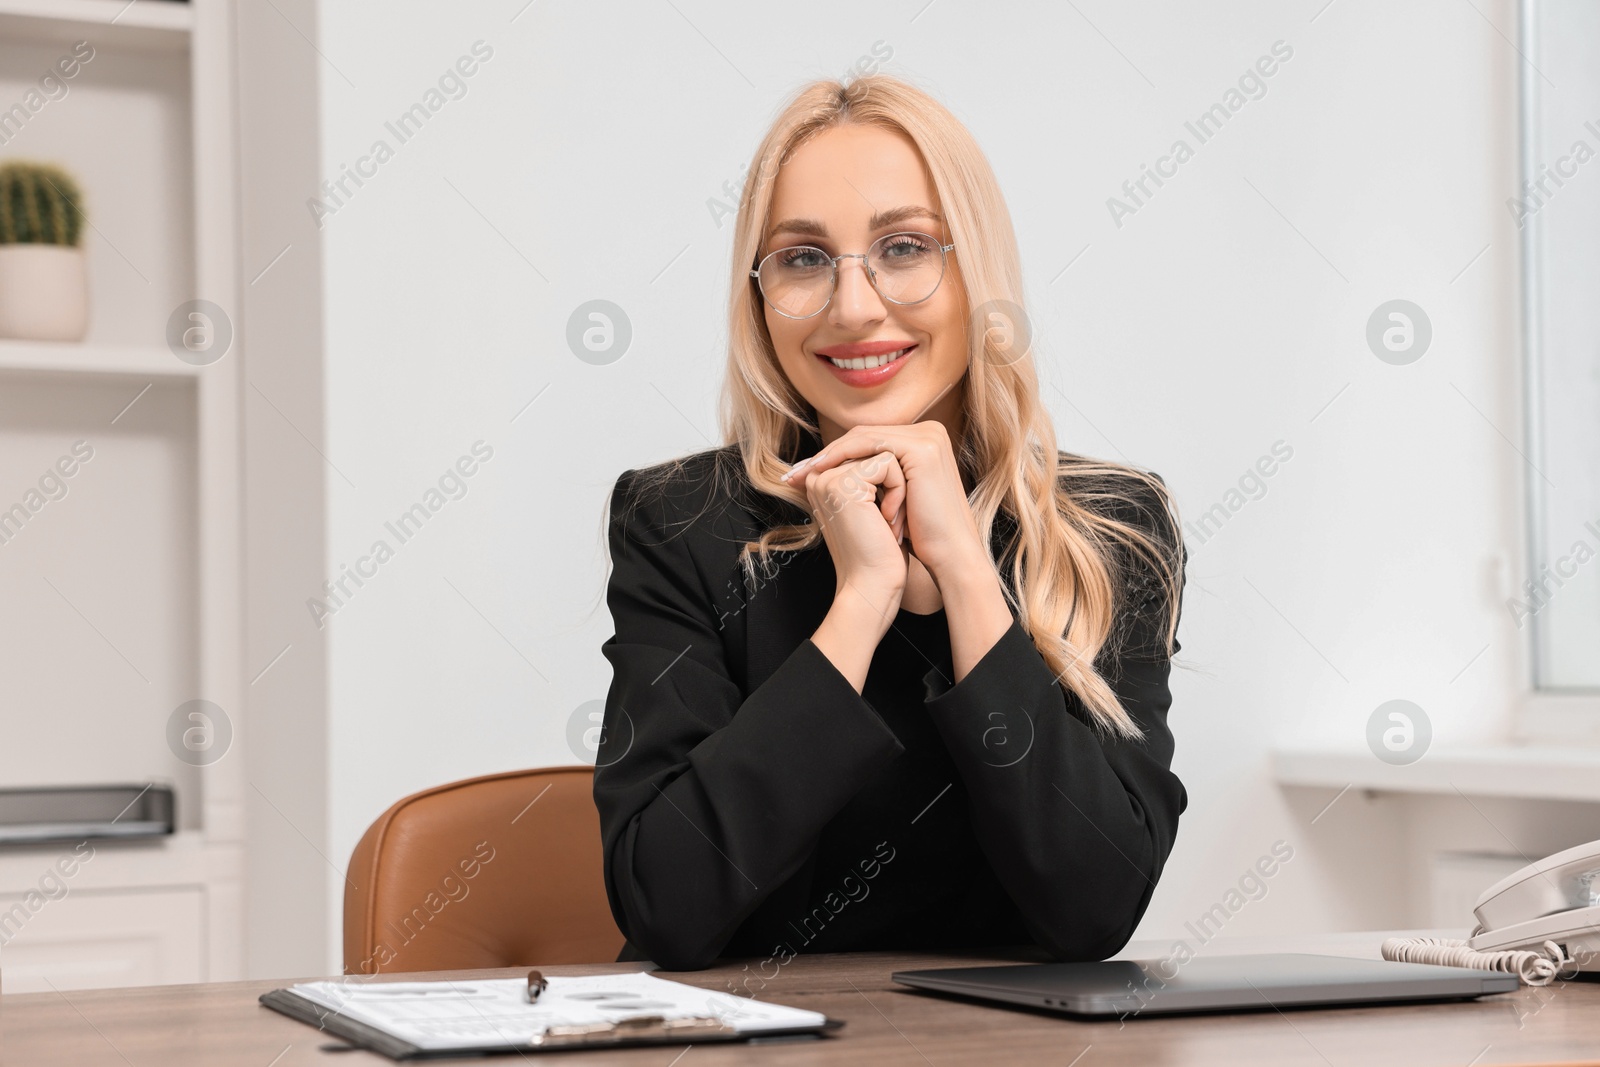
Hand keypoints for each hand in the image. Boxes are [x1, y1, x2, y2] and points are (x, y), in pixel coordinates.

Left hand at [783, 422, 983, 581]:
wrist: (949, 556)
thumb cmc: (920, 536)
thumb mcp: (891, 500)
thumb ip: (870, 480)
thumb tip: (828, 475)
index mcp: (922, 442)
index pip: (868, 442)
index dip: (833, 457)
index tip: (802, 475)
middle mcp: (928, 433)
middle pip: (863, 436)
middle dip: (825, 455)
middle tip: (793, 473)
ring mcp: (927, 437)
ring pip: (863, 438)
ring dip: (828, 455)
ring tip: (802, 474)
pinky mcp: (921, 448)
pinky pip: (871, 445)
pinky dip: (843, 457)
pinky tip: (822, 471)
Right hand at [791, 448, 908, 628]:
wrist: (874, 585)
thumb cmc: (879, 553)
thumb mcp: (874, 507)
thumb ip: (872, 479)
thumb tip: (892, 456)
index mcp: (823, 481)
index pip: (869, 455)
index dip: (888, 481)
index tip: (883, 518)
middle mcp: (820, 476)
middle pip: (876, 451)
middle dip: (893, 484)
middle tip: (887, 522)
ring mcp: (828, 478)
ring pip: (884, 455)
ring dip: (897, 490)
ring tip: (887, 522)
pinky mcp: (842, 483)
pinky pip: (889, 464)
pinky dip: (898, 492)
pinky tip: (888, 521)